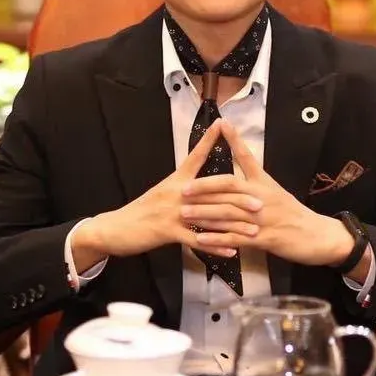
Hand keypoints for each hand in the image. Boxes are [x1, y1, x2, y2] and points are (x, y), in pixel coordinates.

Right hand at [76, 119, 262, 260]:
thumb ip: (181, 190)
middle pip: (212, 191)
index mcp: (175, 181)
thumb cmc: (139, 212)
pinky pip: (196, 240)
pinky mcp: (167, 232)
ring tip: (253, 230)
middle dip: (238, 196)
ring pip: (209, 217)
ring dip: (233, 225)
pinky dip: (214, 245)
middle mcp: (176, 193)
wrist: (115, 228)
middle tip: (261, 201)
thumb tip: (199, 187)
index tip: (222, 125)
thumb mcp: (160, 195)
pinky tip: (230, 250)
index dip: (208, 140)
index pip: (195, 156)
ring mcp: (172, 212)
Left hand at [181, 121, 357, 267]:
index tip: (223, 124)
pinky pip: (235, 237)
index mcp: (265, 182)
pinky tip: (201, 239)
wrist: (317, 236)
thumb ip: (257, 184)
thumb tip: (238, 175)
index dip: (235, 140)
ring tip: (185, 213)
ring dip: (205, 213)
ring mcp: (262, 218)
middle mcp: (262, 196)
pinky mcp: (262, 238)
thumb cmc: (295, 214)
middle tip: (183, 188)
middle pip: (229, 186)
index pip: (247, 157)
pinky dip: (217, 238)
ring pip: (228, 212)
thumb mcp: (277, 192)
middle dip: (204, 187)